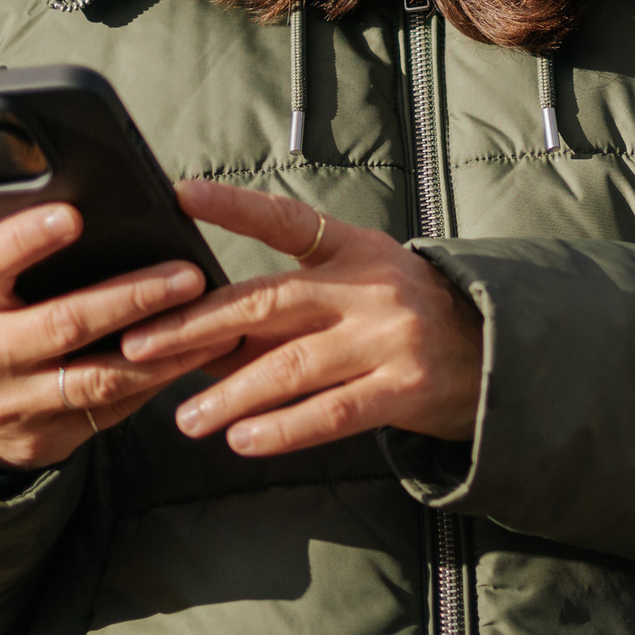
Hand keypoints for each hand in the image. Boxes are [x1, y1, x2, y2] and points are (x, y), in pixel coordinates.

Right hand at [0, 205, 208, 471]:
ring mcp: (13, 404)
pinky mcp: (46, 438)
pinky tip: (196, 356)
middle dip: (133, 298)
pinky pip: (113, 409)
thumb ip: (25, 258)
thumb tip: (106, 209)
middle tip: (188, 276)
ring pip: (99, 377)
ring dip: (165, 349)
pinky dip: (158, 380)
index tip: (74, 215)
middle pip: (63, 323)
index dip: (25, 239)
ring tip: (215, 322)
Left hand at [118, 181, 483, 457]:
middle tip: (138, 345)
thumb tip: (198, 330)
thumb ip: (290, 304)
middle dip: (195, 326)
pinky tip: (243, 440)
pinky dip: (284, 429)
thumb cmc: (407, 317)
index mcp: (354, 249)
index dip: (234, 206)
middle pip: (268, 302)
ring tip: (185, 417)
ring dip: (230, 393)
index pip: (286, 220)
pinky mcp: (406, 388)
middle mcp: (369, 287)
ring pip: (292, 366)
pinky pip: (333, 412)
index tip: (179, 194)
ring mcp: (389, 337)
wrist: (496, 352)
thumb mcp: (359, 286)